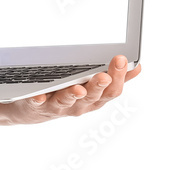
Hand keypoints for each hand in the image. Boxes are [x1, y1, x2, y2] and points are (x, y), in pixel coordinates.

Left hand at [0, 55, 140, 125]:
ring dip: (73, 95)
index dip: (118, 76)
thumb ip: (114, 78)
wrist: (33, 111)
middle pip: (92, 96)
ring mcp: (58, 107)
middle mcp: (79, 105)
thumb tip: (137, 66)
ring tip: (77, 88)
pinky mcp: (37, 106)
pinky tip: (39, 95)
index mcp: (94, 99)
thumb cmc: (67, 94)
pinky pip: (38, 104)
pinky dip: (39, 99)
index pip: (111, 90)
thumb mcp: (93, 89)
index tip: (121, 58)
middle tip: (104, 76)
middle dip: (98, 86)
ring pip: (67, 101)